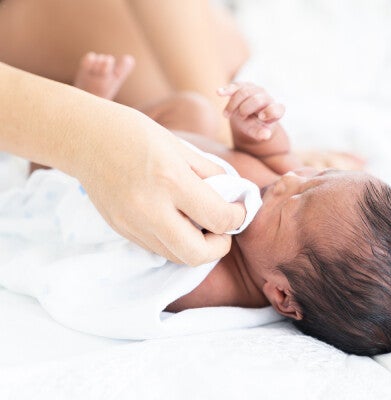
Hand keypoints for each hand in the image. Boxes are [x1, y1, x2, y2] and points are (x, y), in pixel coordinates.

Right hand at [74, 111, 245, 265]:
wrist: (83, 137)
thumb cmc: (134, 133)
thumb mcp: (180, 146)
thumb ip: (210, 173)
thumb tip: (233, 195)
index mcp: (171, 180)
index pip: (219, 218)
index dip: (238, 217)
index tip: (239, 209)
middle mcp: (151, 208)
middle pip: (197, 254)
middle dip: (220, 247)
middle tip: (224, 229)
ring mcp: (132, 224)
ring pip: (176, 257)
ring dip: (197, 248)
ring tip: (201, 224)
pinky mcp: (121, 230)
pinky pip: (157, 248)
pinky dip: (175, 243)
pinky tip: (178, 222)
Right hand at [217, 82, 284, 143]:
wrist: (247, 118)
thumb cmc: (254, 127)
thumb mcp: (257, 132)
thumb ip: (260, 134)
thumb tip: (266, 135)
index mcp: (275, 110)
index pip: (276, 109)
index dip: (269, 112)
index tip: (260, 117)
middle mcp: (267, 98)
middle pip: (257, 100)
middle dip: (245, 110)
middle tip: (240, 118)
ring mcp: (256, 90)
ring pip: (243, 92)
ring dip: (233, 105)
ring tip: (226, 116)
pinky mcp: (244, 86)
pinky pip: (236, 86)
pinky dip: (227, 89)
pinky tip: (219, 93)